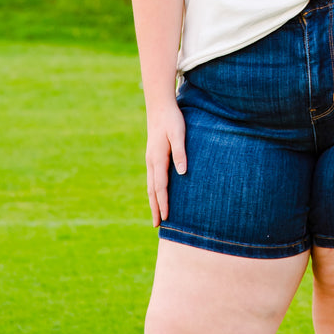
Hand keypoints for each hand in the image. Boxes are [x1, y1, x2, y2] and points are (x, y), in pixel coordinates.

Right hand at [145, 102, 186, 226]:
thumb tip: (182, 173)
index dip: (163, 202)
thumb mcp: (179, 134)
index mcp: (157, 158)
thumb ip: (180, 153)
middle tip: (157, 225)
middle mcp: (151, 161)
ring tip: (156, 215)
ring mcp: (150, 159)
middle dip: (155, 207)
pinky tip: (157, 195)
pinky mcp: (153, 156)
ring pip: (150, 185)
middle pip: (152, 190)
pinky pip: (152, 178)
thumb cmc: (172, 120)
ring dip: (153, 201)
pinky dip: (153, 190)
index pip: (160, 186)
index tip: (166, 217)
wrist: (160, 107)